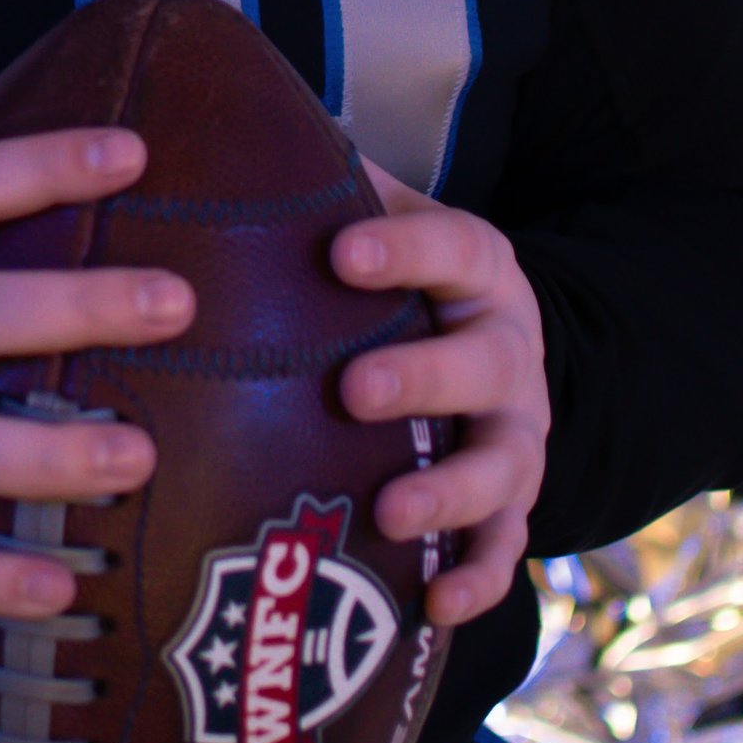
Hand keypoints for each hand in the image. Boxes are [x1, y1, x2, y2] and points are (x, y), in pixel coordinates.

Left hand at [331, 172, 549, 627]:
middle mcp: (509, 355)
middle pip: (483, 365)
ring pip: (502, 467)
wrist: (500, 359)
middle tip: (354, 391)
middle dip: (422, 378)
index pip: (453, 248)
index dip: (404, 251)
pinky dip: (477, 580)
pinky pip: (504, 550)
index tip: (339, 253)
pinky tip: (434, 607)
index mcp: (478, 273)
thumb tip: (226, 135)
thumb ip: (329, 193)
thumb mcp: (389, 228)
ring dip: (450, 492)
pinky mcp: (512, 508)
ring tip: (391, 514)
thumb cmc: (408, 291)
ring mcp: (516, 437)